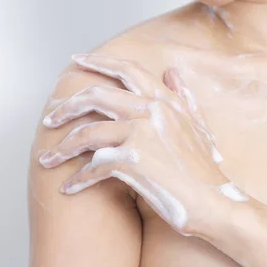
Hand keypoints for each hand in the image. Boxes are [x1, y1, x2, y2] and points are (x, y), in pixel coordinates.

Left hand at [38, 53, 247, 235]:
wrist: (220, 206)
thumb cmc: (207, 172)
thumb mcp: (198, 127)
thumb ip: (182, 98)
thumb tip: (172, 72)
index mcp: (165, 100)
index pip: (127, 69)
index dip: (98, 61)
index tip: (75, 59)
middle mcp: (152, 110)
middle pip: (96, 96)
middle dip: (66, 107)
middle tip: (49, 117)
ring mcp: (141, 133)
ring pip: (87, 133)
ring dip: (61, 148)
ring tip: (47, 160)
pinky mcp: (133, 160)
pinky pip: (93, 166)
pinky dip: (78, 179)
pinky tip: (68, 188)